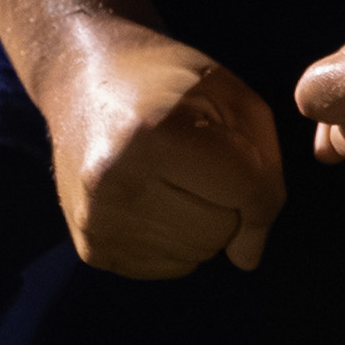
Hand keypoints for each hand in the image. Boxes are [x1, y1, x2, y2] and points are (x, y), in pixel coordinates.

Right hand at [27, 16, 283, 275]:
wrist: (82, 77)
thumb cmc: (167, 80)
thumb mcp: (231, 96)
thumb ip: (263, 172)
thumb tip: (247, 258)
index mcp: (154, 135)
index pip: (246, 193)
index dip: (262, 183)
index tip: (248, 163)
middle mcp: (117, 184)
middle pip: (221, 231)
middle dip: (227, 202)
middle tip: (198, 163)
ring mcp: (97, 221)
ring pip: (196, 255)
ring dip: (200, 222)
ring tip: (172, 177)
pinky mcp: (90, 248)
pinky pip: (167, 267)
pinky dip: (175, 240)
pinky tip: (154, 199)